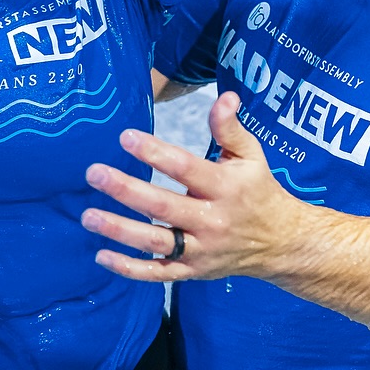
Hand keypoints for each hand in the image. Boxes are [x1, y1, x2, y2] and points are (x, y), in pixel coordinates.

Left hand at [82, 91, 305, 281]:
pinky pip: (158, 273)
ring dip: (119, 230)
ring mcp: (200, 250)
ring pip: (155, 242)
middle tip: (94, 173)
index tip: (126, 137)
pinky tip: (100, 256)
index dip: (155, 152)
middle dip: (126, 190)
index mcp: (225, 187)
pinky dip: (129, 268)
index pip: (185, 168)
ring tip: (88, 216)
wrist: (281, 243)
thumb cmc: (258, 191)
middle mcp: (211, 220)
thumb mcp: (251, 156)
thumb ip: (230, 129)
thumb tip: (224, 96)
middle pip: (163, 206)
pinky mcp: (192, 271)